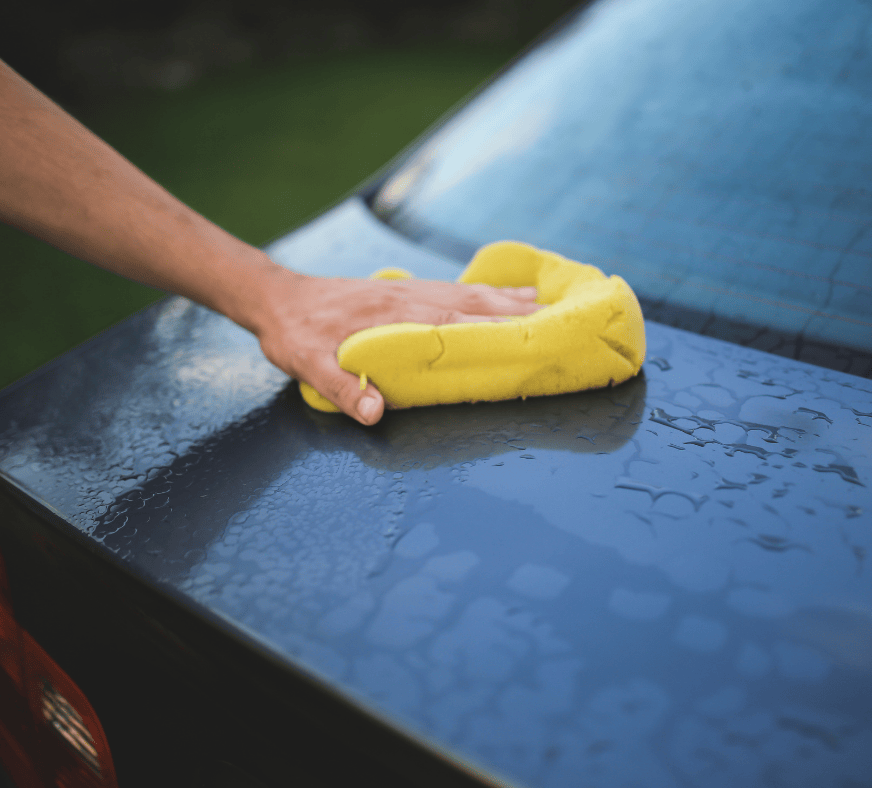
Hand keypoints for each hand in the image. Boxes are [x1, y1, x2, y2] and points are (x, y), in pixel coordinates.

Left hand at [248, 265, 541, 425]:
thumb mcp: (307, 364)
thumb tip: (375, 414)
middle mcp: (410, 297)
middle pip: (473, 303)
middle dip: (516, 313)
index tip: (530, 337)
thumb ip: (342, 387)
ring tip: (545, 306)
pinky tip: (503, 295)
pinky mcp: (406, 290)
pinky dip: (486, 291)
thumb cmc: (295, 334)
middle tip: (557, 322)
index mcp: (393, 316)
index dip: (494, 329)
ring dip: (508, 299)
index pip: (454, 322)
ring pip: (469, 293)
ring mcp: (410, 290)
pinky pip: (455, 289)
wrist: (277, 297)